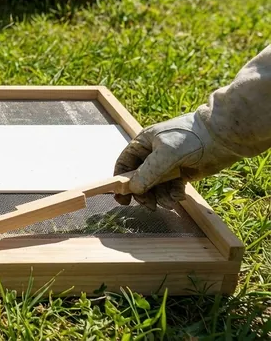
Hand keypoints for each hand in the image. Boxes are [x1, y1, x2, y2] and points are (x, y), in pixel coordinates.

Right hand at [113, 113, 237, 210]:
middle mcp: (153, 155)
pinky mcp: (182, 173)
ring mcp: (168, 165)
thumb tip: (133, 189)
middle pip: (139, 179)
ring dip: (160, 196)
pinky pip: (171, 188)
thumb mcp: (165, 154)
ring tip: (169, 202)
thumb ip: (147, 172)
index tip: (121, 198)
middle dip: (144, 193)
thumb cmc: (191, 138)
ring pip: (156, 186)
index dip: (120, 180)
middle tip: (149, 205)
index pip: (124, 164)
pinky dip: (173, 194)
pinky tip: (179, 196)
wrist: (221, 137)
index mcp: (143, 144)